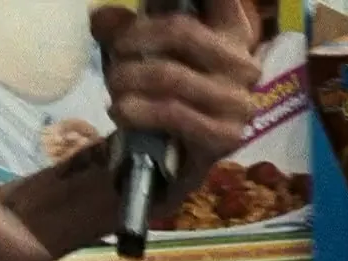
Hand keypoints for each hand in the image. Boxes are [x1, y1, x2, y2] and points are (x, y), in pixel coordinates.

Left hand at [91, 0, 261, 212]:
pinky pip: (171, 113)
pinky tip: (121, 112)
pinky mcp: (226, 135)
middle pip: (182, 31)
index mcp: (233, 33)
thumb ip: (122, 28)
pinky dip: (136, 111)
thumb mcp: (139, 51)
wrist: (170, 159)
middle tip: (114, 53)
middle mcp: (244, 64)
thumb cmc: (160, 93)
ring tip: (114, 88)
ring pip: (170, 75)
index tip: (153, 0)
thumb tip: (104, 18)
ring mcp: (239, 102)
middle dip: (135, 39)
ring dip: (128, 79)